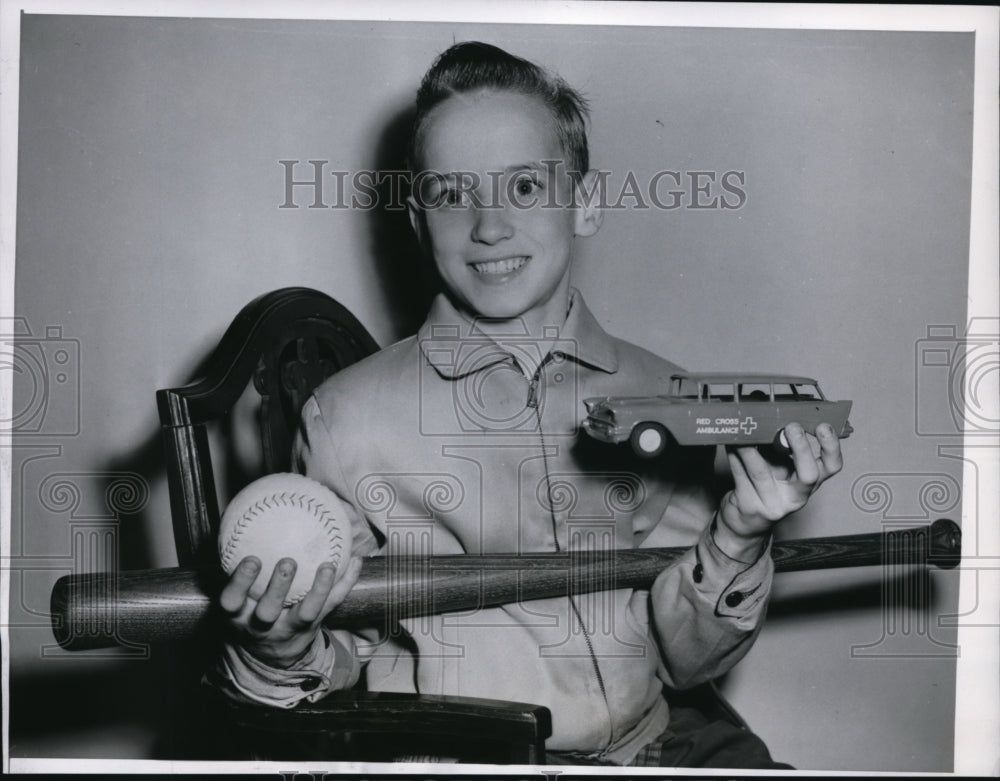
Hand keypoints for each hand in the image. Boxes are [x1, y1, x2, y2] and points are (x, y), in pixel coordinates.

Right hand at [219, 555, 362, 667]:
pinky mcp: (314, 626)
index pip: (232, 602)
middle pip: (268, 612)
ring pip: (306, 613)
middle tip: (288, 562)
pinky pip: (332, 604)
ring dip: (318, 589)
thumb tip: (241, 520)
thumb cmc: (250, 610)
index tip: (252, 558)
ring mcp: (290, 628)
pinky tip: (356, 560)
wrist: (272, 654)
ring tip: (327, 566)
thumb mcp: (235, 598)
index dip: (240, 583)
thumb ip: (235, 568)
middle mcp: (262, 626)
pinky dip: (346, 583)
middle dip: (278, 588)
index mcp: (238, 616)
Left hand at [716, 422, 843, 558]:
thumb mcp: (779, 468)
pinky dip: (734, 456)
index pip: (832, 466)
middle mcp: (796, 496)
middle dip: (801, 448)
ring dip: (751, 448)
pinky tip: (730, 443)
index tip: (823, 426)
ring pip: (761, 472)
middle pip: (808, 475)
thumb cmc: (765, 487)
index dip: (832, 447)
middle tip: (792, 427)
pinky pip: (740, 475)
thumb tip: (770, 415)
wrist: (745, 522)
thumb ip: (779, 446)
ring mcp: (773, 503)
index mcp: (809, 482)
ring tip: (745, 432)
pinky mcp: (750, 505)